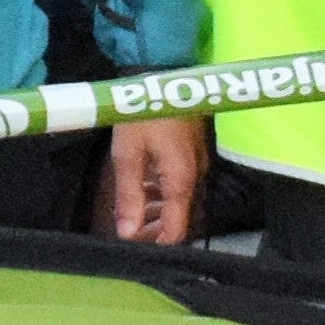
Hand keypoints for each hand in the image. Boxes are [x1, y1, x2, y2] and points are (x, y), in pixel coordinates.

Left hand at [100, 112, 207, 247]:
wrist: (164, 72)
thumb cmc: (143, 113)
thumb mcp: (128, 155)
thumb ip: (129, 196)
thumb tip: (127, 234)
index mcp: (181, 180)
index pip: (177, 230)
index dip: (158, 245)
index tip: (137, 251)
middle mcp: (196, 176)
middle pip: (181, 218)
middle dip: (156, 231)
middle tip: (131, 235)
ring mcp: (197, 163)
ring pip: (180, 201)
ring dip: (158, 212)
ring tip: (133, 216)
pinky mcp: (193, 151)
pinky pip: (180, 183)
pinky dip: (163, 193)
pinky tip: (144, 191)